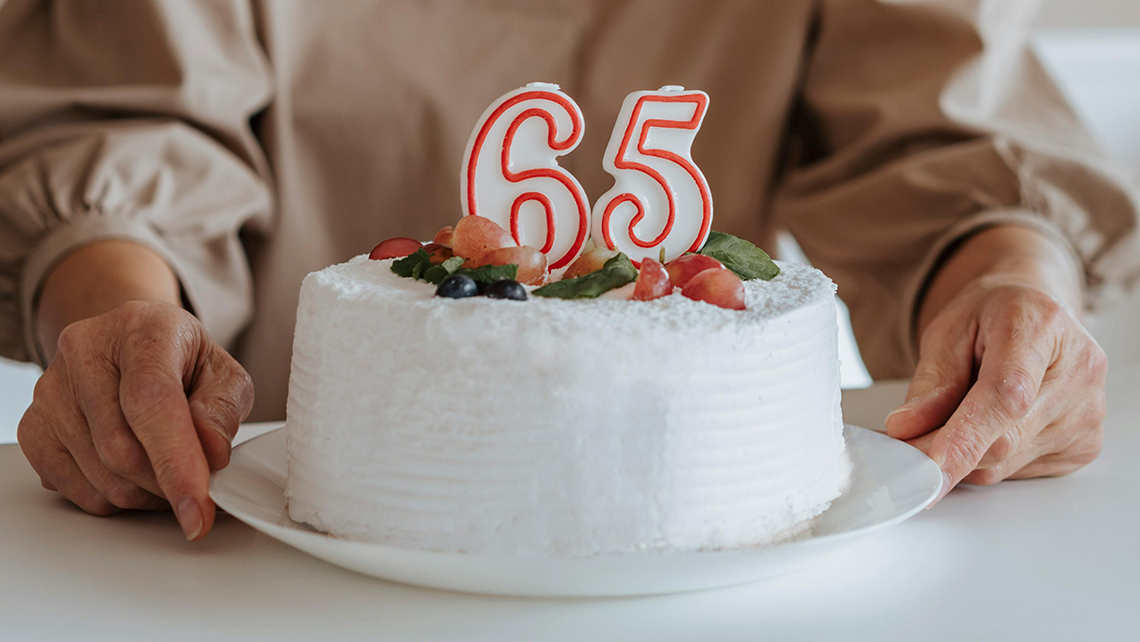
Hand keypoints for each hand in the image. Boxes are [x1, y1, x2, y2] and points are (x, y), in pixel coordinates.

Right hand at [17, 300, 253, 539]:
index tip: (197, 507)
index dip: (176, 460)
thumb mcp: (222, 373)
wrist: (132, 344)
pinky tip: (133, 474)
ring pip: (100, 477)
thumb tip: (211, 453)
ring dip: (144, 493)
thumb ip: (223, 410)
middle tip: (195, 485)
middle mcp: (85, 352)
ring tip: (167, 471)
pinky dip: (113, 497)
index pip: (151, 400)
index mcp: (141, 330)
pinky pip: (75, 490)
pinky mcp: (34, 426)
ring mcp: (51, 390)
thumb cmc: (180, 360)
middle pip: (121, 449)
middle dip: (166, 484)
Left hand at [887, 269, 1105, 502]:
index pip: (1007, 396)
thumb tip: (906, 429)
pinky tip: (989, 425)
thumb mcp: (947, 331)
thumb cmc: (991, 317)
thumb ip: (930, 382)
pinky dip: (988, 460)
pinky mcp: (1084, 445)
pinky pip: (1019, 472)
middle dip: (943, 451)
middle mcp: (1079, 372)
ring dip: (964, 455)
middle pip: (1005, 440)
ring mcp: (1088, 413)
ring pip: (1005, 463)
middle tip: (905, 443)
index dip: (967, 437)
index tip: (931, 463)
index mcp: (1041, 327)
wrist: (1032, 314)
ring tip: (954, 415)